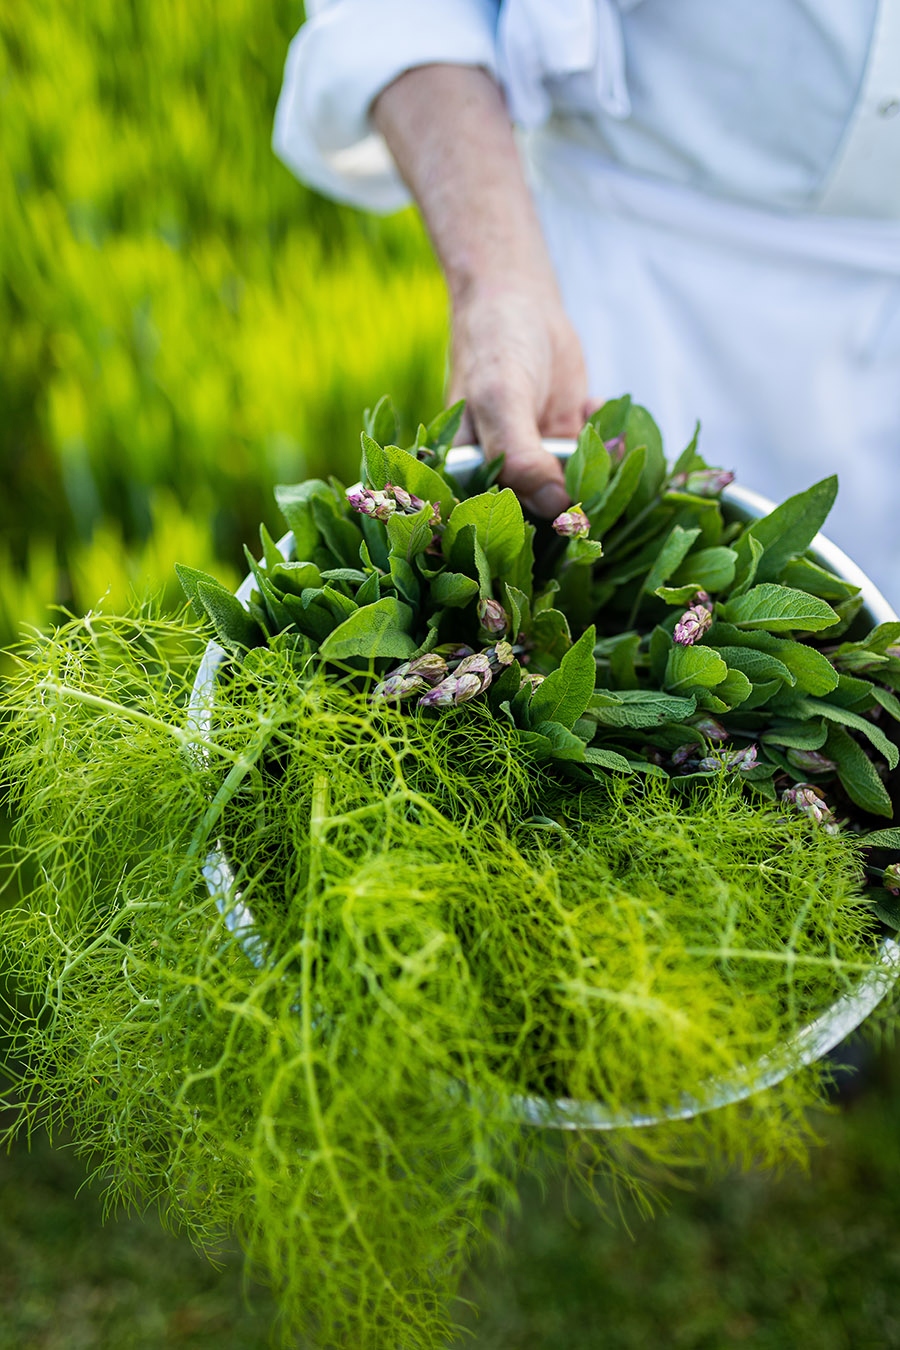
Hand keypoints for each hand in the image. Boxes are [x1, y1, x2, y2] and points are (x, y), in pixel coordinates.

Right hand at [449, 276, 594, 517]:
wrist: (518, 300)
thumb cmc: (494, 348)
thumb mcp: (501, 401)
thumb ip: (522, 458)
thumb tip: (558, 509)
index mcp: (468, 480)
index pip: (500, 528)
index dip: (537, 535)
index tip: (573, 524)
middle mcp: (501, 480)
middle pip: (544, 517)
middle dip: (578, 500)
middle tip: (597, 479)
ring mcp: (538, 464)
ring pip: (577, 490)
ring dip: (600, 469)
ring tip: (597, 431)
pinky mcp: (567, 446)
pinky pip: (597, 460)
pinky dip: (609, 441)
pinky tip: (595, 407)